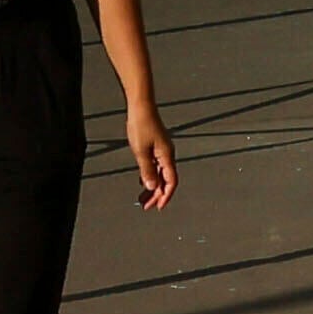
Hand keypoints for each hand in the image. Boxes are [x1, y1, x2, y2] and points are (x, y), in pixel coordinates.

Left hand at [121, 97, 182, 214]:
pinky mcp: (156, 147)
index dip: (166, 196)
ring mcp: (162, 151)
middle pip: (166, 180)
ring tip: (143, 198)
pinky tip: (143, 183)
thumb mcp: (141, 151)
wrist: (141, 107)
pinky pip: (156, 167)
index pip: (171, 181)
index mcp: (167, 156)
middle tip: (146, 206)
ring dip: (153, 187)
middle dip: (157, 195)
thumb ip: (147, 170)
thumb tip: (153, 188)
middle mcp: (167, 155)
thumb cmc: (141, 125)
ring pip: (160, 174)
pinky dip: (150, 176)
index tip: (158, 206)